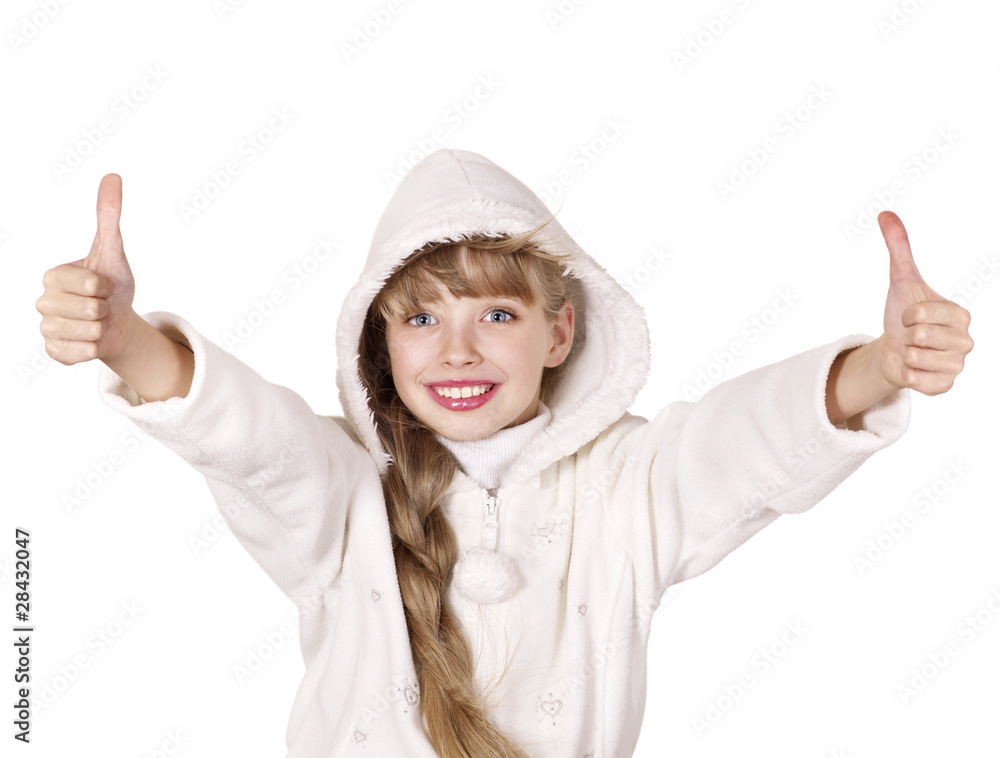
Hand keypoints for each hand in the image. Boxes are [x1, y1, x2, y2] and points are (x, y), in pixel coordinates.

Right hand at [37, 173, 136, 364]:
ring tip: (98, 322)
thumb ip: (109, 215)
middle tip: (102, 306)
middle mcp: (44, 302)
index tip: (104, 285)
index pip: (85, 283)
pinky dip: (94, 348)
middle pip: (87, 309)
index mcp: (53, 276)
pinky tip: (92, 340)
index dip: (103, 286)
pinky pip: (80, 354)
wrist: (118, 322)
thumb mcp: (113, 251)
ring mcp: (47, 328)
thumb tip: (113, 176)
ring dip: (101, 329)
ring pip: (86, 332)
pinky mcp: (55, 352)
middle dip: (105, 308)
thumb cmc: (113, 285)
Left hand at [874, 211, 972, 394]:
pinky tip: (913, 369)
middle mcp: (965, 340)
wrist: (893, 349)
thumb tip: (886, 213)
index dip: (907, 314)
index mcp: (960, 314)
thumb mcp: (899, 279)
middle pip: (919, 336)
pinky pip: (918, 382)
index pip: (921, 313)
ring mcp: (957, 365)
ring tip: (912, 351)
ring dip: (905, 355)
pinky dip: (907, 375)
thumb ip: (898, 247)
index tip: (910, 315)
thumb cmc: (901, 314)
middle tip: (910, 336)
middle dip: (905, 335)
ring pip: (916, 360)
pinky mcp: (945, 386)